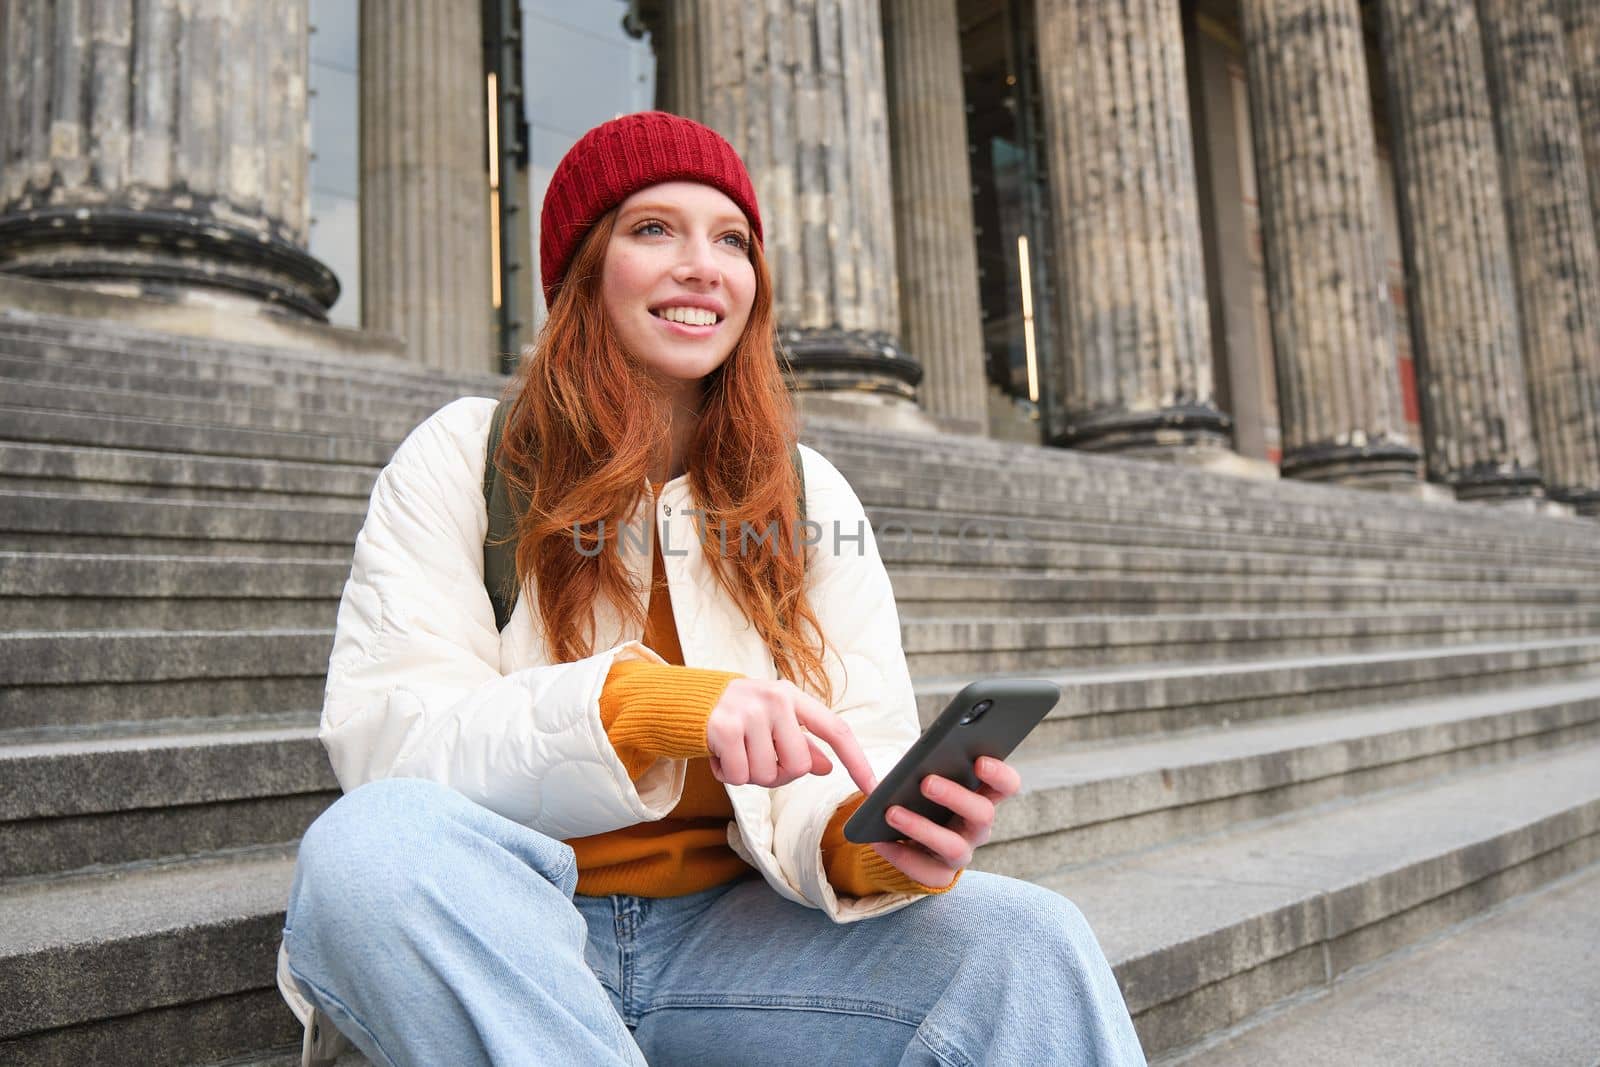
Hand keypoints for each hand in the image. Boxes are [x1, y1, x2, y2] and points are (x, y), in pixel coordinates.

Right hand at [706, 678, 877, 792]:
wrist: (686, 700)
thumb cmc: (738, 714)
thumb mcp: (773, 721)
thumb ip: (801, 743)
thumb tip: (827, 767)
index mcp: (793, 697)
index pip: (835, 730)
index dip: (856, 761)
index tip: (873, 789)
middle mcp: (775, 700)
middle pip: (799, 766)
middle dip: (778, 773)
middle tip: (756, 756)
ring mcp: (750, 713)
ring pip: (767, 775)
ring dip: (750, 775)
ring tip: (736, 752)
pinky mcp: (725, 728)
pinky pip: (740, 777)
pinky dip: (729, 775)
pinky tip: (721, 755)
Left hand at [870, 756, 1021, 888]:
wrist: (908, 840)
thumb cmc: (920, 798)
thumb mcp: (922, 777)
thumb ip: (915, 764)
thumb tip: (885, 750)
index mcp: (981, 796)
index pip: (1006, 786)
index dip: (999, 775)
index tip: (979, 761)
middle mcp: (977, 827)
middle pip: (983, 814)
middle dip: (955, 796)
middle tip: (926, 782)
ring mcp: (962, 853)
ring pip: (954, 846)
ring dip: (921, 828)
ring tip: (891, 813)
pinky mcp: (940, 875)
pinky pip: (923, 870)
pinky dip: (899, 854)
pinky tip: (878, 839)